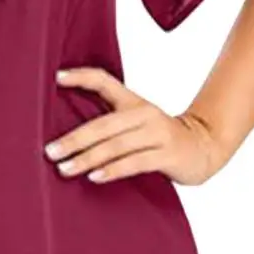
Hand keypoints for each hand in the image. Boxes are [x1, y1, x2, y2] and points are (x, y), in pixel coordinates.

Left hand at [44, 66, 226, 185]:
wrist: (203, 147)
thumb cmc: (159, 137)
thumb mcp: (136, 121)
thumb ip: (108, 122)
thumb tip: (67, 134)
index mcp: (133, 102)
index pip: (104, 81)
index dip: (81, 76)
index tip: (56, 78)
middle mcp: (144, 114)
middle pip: (103, 124)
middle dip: (74, 139)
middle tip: (50, 151)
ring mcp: (158, 134)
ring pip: (117, 145)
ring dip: (88, 158)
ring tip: (65, 168)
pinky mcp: (168, 155)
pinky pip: (135, 163)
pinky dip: (113, 170)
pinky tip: (94, 177)